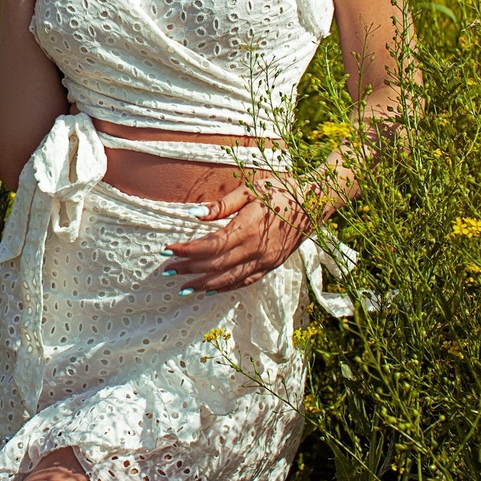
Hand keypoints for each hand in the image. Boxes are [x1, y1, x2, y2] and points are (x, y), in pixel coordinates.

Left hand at [162, 174, 319, 294]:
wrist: (314, 206)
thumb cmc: (281, 192)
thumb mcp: (251, 190)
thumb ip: (222, 205)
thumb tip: (194, 213)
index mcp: (248, 229)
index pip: (211, 245)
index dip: (188, 250)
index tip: (168, 250)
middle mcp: (256, 250)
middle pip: (216, 265)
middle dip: (189, 269)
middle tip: (166, 270)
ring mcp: (265, 261)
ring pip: (229, 279)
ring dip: (204, 284)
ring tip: (182, 287)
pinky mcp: (271, 265)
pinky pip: (245, 281)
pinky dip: (225, 287)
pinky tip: (210, 290)